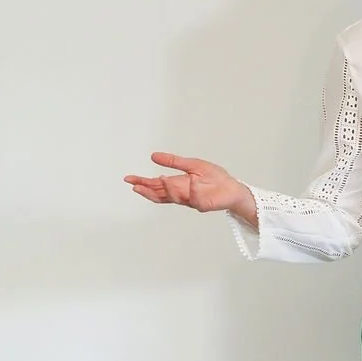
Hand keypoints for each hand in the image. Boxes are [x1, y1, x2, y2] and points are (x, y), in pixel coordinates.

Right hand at [124, 153, 254, 215]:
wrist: (232, 187)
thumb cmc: (214, 178)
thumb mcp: (191, 164)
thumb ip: (173, 161)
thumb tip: (153, 156)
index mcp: (176, 184)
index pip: (155, 185)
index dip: (142, 183)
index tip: (129, 180)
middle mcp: (181, 194)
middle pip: (160, 195)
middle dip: (147, 191)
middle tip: (135, 187)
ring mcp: (191, 200)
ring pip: (175, 197)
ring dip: (167, 189)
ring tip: (160, 179)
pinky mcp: (203, 204)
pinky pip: (196, 197)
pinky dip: (193, 189)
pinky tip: (191, 181)